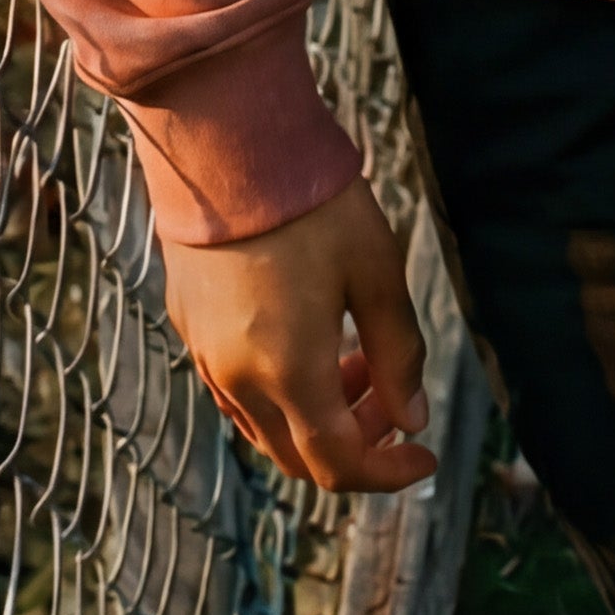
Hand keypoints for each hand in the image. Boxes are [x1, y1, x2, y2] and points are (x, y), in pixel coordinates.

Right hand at [162, 173, 436, 491]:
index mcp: (288, 374)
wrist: (227, 141)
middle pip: (298, 457)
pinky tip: (307, 338)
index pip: (337, 466)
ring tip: (355, 356)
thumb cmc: (312, 201)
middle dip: (354, 442)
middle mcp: (237, 380)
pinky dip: (278, 391)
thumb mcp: (376, 271)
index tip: (426, 455)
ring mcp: (204, 354)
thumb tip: (414, 417)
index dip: (387, 473)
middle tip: (392, 393)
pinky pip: (235, 391)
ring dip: (316, 415)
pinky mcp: (188, 325)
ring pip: (264, 428)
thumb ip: (398, 353)